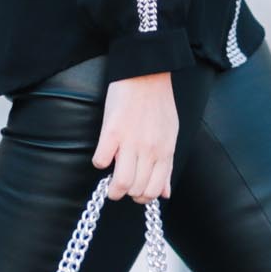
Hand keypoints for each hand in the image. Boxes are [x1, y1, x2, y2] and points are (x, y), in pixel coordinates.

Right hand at [92, 70, 177, 201]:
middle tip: (120, 185)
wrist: (146, 74)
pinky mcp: (112, 131)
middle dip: (127, 193)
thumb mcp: (170, 135)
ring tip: (109, 182)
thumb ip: (167, 165)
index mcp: (165, 151)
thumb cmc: (158, 103)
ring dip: (112, 188)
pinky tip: (102, 156)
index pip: (154, 190)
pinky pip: (101, 161)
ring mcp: (131, 142)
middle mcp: (150, 151)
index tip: (134, 191)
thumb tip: (165, 193)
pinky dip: (99, 163)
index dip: (142, 197)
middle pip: (137, 190)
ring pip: (121, 183)